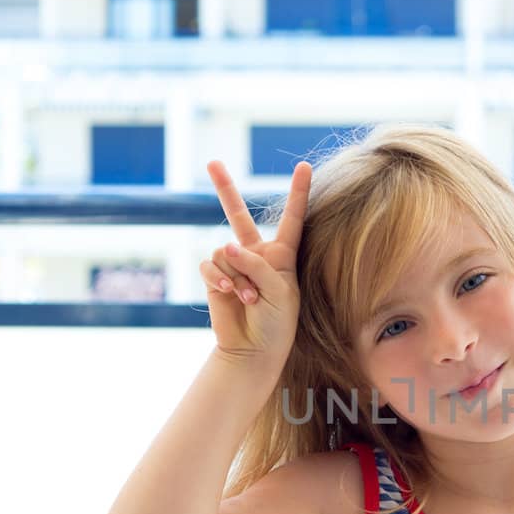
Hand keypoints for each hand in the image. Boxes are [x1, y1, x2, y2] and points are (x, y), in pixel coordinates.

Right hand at [199, 158, 311, 365]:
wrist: (253, 350)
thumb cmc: (276, 323)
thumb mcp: (279, 292)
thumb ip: (256, 265)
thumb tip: (225, 246)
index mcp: (283, 255)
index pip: (292, 218)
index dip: (298, 192)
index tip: (303, 166)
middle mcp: (256, 255)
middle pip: (237, 215)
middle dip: (224, 188)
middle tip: (212, 162)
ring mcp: (233, 264)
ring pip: (225, 251)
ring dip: (236, 275)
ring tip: (248, 298)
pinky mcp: (215, 277)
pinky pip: (210, 265)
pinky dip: (219, 279)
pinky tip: (230, 294)